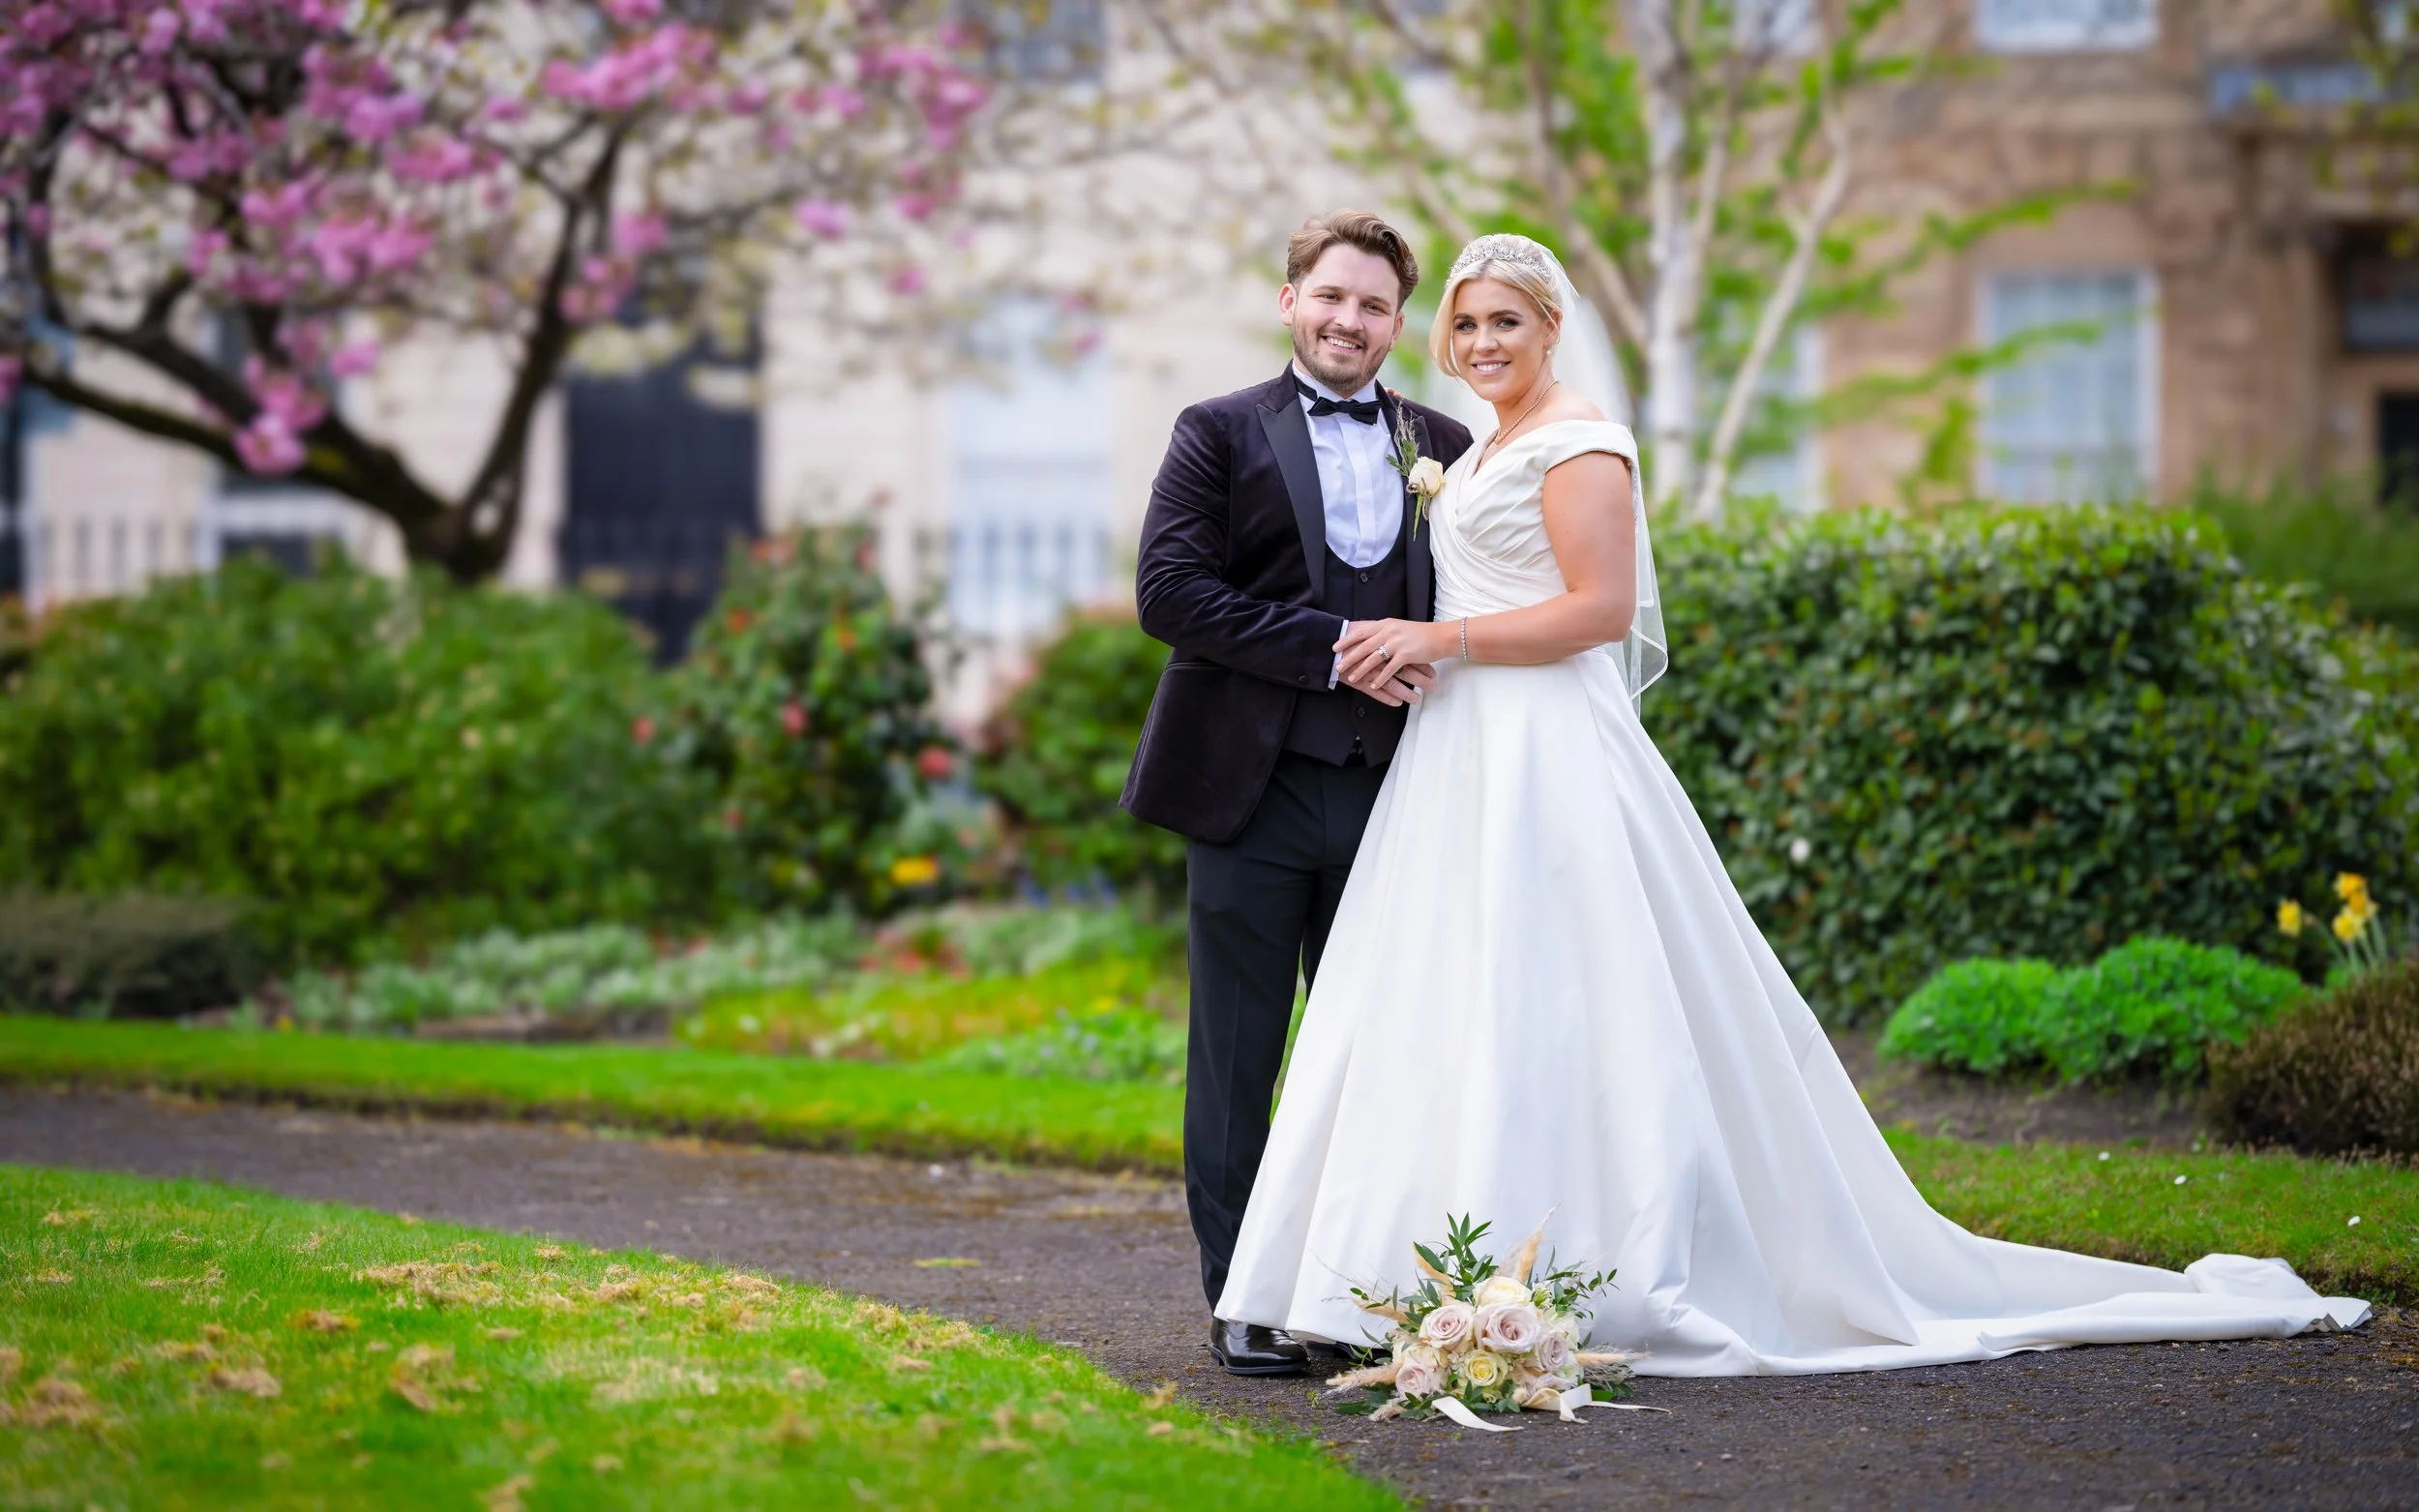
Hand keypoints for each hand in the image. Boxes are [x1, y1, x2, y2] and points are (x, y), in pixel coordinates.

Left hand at [1336, 619, 1452, 694]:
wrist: (1440, 636)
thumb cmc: (1420, 633)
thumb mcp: (1399, 627)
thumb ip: (1384, 631)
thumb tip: (1368, 634)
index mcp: (1385, 625)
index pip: (1361, 632)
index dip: (1347, 640)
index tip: (1335, 647)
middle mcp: (1388, 632)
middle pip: (1363, 646)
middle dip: (1349, 657)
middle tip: (1338, 666)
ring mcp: (1396, 643)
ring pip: (1373, 658)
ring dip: (1361, 670)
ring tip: (1351, 678)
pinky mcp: (1405, 655)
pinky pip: (1388, 669)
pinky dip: (1379, 679)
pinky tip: (1372, 686)